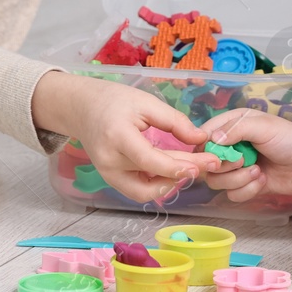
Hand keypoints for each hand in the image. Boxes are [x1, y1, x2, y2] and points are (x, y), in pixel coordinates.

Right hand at [31, 72, 219, 203]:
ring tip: (189, 166)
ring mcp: (108, 175)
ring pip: (146, 191)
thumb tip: (200, 139)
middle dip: (185, 172)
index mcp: (117, 136)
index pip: (150, 161)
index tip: (203, 163)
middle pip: (153, 176)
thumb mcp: (146, 102)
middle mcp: (110, 161)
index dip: (178, 167)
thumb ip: (174, 121)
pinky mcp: (110, 180)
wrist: (81, 108)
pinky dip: (157, 184)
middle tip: (210, 163)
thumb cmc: (113, 100)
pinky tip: (171, 171)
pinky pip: (138, 191)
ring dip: (171, 182)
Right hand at [200, 109, 291, 200]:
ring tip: (258, 172)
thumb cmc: (290, 139)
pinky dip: (247, 190)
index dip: (206, 148)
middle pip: (208, 163)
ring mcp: (237, 168)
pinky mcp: (245, 185)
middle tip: (244, 161)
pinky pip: (232, 195)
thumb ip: (236, 129)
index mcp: (232, 125)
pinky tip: (263, 181)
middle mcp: (230, 146)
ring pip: (217, 182)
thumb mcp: (264, 126)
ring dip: (237, 179)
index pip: (204, 136)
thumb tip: (213, 139)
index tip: (218, 155)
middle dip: (225, 166)